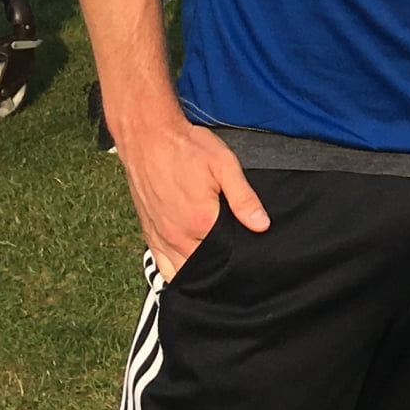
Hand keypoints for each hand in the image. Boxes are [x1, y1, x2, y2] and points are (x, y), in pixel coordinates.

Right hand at [114, 114, 270, 280]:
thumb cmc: (186, 147)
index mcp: (199, 222)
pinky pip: (161, 264)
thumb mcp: (224, 165)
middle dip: (218, 269)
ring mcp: (159, 236)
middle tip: (233, 260)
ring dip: (196, 273)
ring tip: (213, 266)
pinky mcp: (148, 232)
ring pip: (179, 272)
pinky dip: (174, 270)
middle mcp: (176, 236)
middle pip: (201, 269)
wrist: (148, 136)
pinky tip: (188, 265)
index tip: (248, 255)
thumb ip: (243, 198)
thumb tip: (261, 224)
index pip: (223, 256)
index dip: (238, 257)